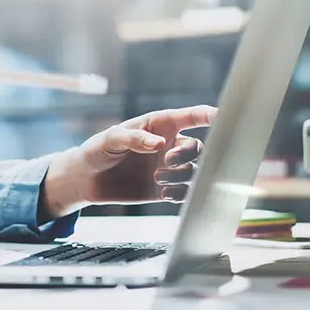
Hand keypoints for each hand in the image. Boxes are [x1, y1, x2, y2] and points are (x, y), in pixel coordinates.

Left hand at [42, 106, 216, 217]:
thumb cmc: (97, 150)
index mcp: (159, 126)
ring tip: (157, 178)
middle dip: (186, 155)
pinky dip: (180, 193)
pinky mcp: (163, 189)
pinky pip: (183, 192)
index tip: (224, 116)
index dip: (209, 115)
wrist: (86, 179)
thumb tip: (160, 144)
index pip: (191, 117)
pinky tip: (165, 193)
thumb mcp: (111, 139)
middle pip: (197, 148)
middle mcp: (168, 145)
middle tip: (165, 162)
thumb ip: (134, 139)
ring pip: (192, 171)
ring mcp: (167, 168)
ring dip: (180, 175)